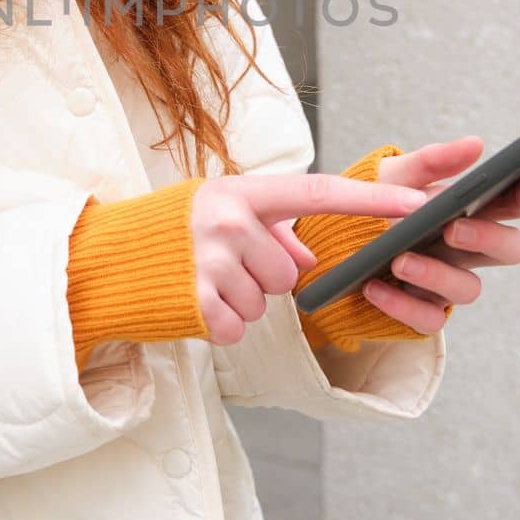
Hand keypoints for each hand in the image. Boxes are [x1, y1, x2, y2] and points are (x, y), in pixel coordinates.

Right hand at [190, 172, 429, 345]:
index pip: (319, 193)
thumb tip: (306, 257)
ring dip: (240, 301)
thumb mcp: (218, 211)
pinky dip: (221, 324)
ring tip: (203, 280)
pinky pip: (238, 327)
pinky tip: (194, 303)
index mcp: (241, 192)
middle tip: (224, 266)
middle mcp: (229, 221)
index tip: (418, 204)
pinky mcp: (196, 301)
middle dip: (264, 279)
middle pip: (289, 273)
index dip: (373, 199)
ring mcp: (211, 261)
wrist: (101, 260)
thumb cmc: (167, 233)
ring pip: (265, 302)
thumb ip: (269, 227)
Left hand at [365, 136, 519, 332]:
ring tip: (398, 259)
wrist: (329, 241)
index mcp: (468, 210)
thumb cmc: (376, 202)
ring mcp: (446, 282)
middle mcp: (466, 248)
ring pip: (468, 288)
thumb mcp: (396, 175)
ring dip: (436, 274)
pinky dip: (402, 304)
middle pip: (510, 250)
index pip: (513, 203)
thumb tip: (476, 144)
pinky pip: (429, 320)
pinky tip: (375, 286)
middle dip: (488, 239)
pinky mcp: (422, 311)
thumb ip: (433, 161)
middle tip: (452, 228)